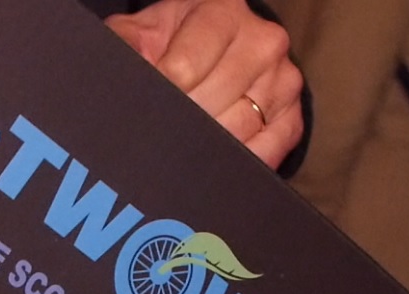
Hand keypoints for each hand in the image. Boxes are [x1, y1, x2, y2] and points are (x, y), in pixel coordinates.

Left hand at [105, 0, 304, 168]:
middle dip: (179, 121)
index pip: (184, 69)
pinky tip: (211, 157)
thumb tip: (116, 75)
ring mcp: (283, 80)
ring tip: (183, 138)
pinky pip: (263, 154)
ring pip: (235, 132)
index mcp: (223, 12)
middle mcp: (262, 41)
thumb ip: (124, 44)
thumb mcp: (143, 35)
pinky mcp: (292, 118)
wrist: (215, 57)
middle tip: (162, 126)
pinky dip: (232, 164)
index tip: (149, 103)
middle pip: (211, 103)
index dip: (160, 94)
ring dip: (202, 145)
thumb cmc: (172, 47)